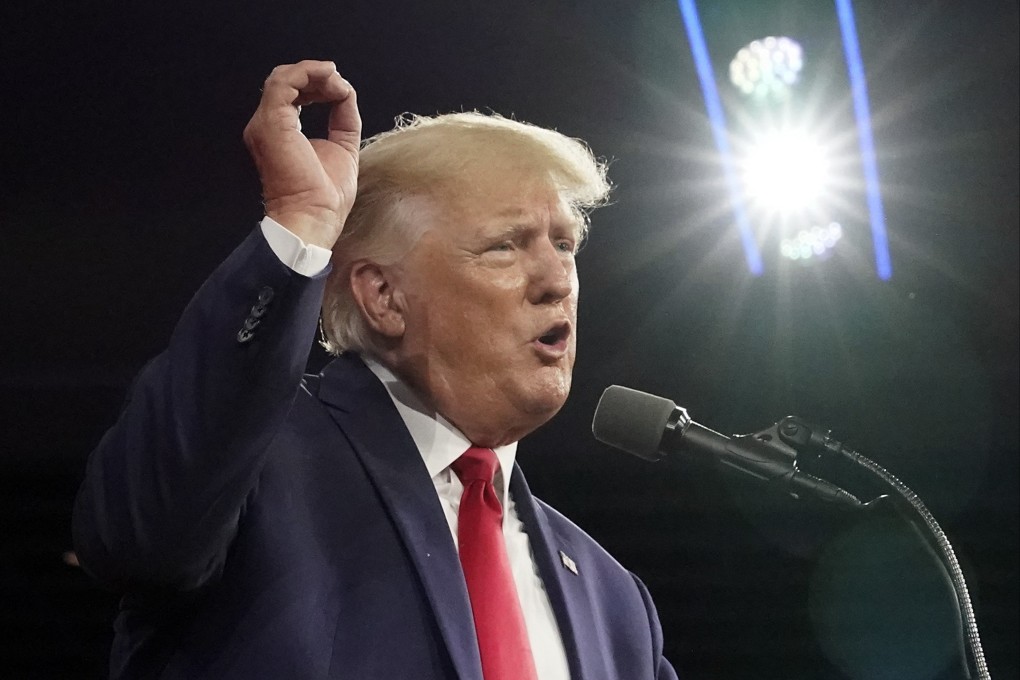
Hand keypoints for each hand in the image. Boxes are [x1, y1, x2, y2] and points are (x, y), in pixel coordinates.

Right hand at [243, 60, 361, 249]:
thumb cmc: (324, 198)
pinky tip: (333, 81)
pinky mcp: (272, 121)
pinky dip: (310, 74)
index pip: (293, 95)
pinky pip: (285, 81)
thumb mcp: (342, 147)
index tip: (341, 92)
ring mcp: (266, 123)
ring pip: (284, 77)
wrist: (313, 217)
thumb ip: (342, 119)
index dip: (317, 86)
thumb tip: (346, 93)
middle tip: (340, 84)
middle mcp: (268, 126)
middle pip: (287, 82)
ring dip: (315, 73)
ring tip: (337, 80)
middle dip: (317, 77)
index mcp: (280, 132)